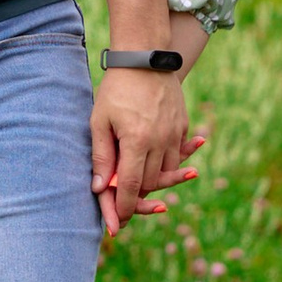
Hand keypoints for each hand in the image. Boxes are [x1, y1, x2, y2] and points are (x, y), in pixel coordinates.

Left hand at [91, 67, 207, 235]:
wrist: (145, 59)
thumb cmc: (116, 90)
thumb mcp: (100, 121)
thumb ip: (102, 156)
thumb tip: (100, 189)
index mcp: (137, 142)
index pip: (132, 186)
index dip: (125, 207)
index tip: (119, 222)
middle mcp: (160, 142)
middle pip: (151, 183)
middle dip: (137, 195)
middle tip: (124, 201)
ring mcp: (174, 134)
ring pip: (167, 172)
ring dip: (154, 181)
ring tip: (141, 183)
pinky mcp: (182, 126)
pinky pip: (177, 155)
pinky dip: (169, 164)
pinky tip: (159, 162)